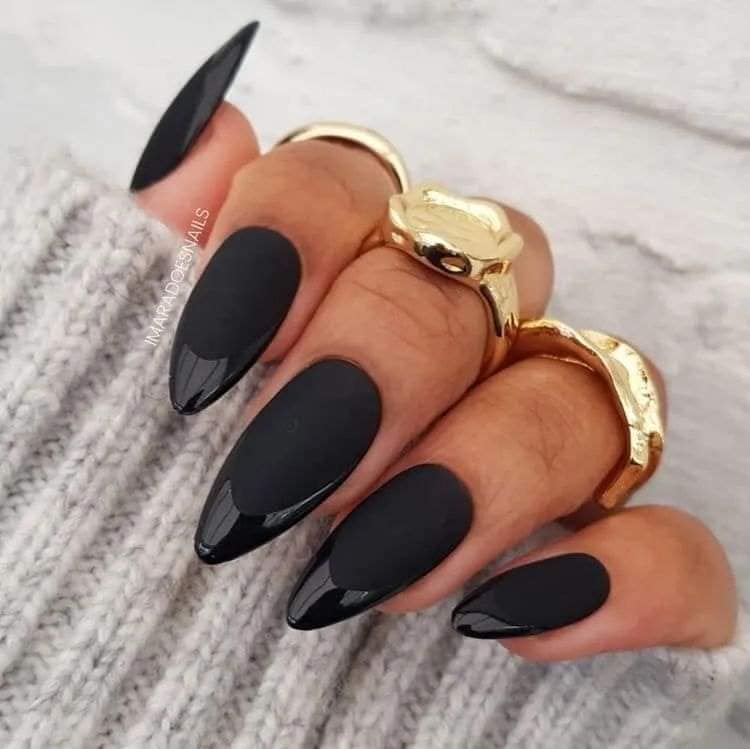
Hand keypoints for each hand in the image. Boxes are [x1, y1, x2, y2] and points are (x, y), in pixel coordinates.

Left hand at [134, 99, 736, 660]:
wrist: (212, 693)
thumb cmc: (178, 531)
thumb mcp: (155, 386)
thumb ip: (164, 257)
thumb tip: (200, 140)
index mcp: (348, 283)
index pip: (347, 185)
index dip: (289, 240)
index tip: (212, 367)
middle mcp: (461, 348)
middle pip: (475, 281)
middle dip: (380, 370)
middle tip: (282, 481)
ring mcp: (543, 451)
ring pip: (581, 402)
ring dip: (483, 478)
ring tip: (367, 572)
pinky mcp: (606, 560)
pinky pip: (671, 547)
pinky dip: (616, 578)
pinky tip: (512, 617)